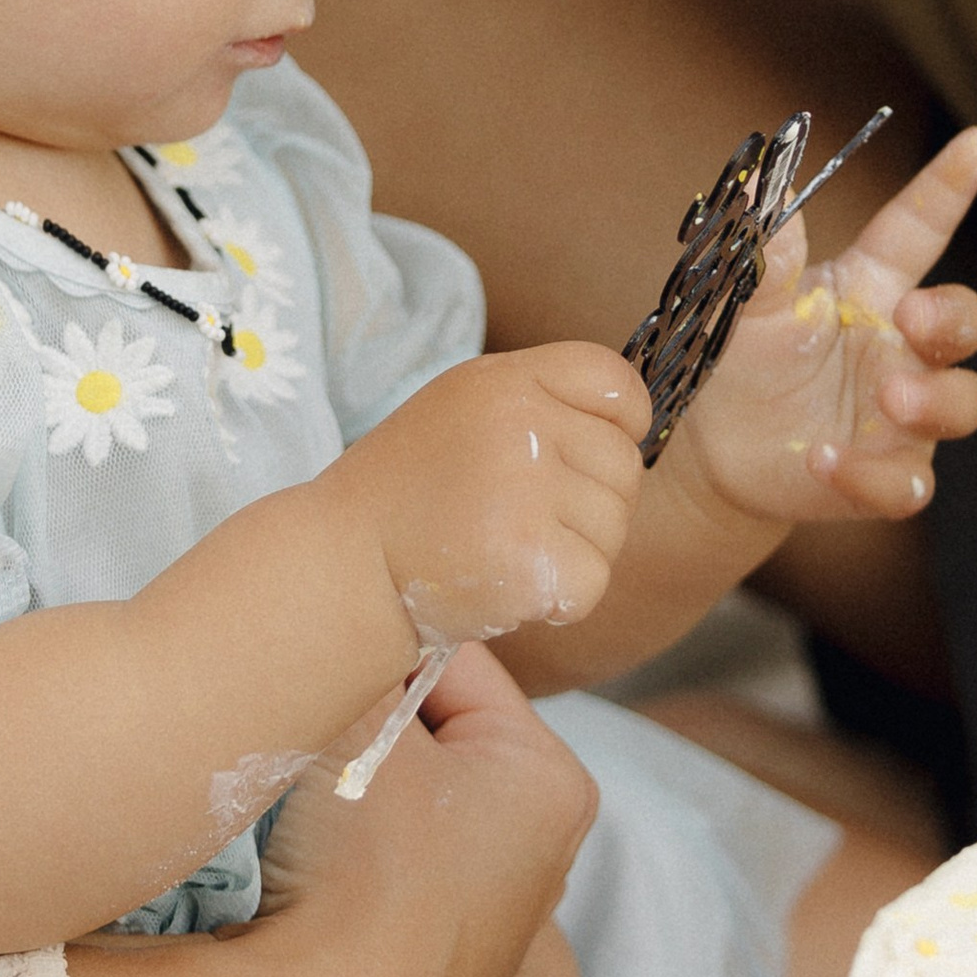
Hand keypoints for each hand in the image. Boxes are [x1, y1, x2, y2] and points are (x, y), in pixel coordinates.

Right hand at [114, 651, 593, 976]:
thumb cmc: (363, 861)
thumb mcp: (356, 715)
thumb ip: (355, 651)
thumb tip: (331, 605)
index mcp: (548, 784)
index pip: (449, 663)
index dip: (371, 647)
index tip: (311, 645)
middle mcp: (536, 863)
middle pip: (422, 739)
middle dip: (355, 723)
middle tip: (286, 711)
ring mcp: (475, 935)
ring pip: (388, 811)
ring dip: (331, 793)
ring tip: (270, 787)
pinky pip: (365, 881)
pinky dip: (325, 863)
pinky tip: (275, 864)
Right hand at [326, 344, 648, 642]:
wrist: (348, 564)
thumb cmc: (411, 488)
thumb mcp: (466, 408)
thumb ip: (541, 399)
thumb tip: (628, 420)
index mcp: (505, 381)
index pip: (615, 380)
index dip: (621, 420)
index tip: (588, 451)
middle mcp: (520, 425)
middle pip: (624, 462)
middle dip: (594, 497)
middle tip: (530, 517)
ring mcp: (526, 493)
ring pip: (615, 526)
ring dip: (579, 549)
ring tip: (514, 548)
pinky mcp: (530, 561)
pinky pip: (594, 579)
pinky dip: (565, 596)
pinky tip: (517, 583)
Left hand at [676, 126, 976, 529]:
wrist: (718, 449)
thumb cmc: (744, 358)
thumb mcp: (743, 302)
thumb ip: (761, 254)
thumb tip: (760, 182)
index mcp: (871, 287)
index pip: (920, 227)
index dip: (951, 185)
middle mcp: (900, 345)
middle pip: (964, 321)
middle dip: (952, 317)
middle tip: (912, 318)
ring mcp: (903, 413)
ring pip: (963, 403)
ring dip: (935, 399)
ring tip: (889, 397)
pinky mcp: (886, 473)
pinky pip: (907, 481)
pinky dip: (874, 476)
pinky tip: (827, 462)